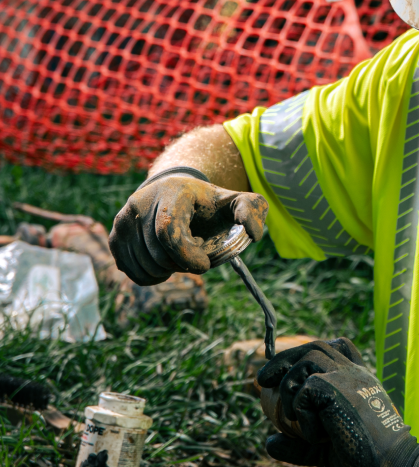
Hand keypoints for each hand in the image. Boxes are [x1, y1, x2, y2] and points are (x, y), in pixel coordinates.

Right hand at [109, 175, 267, 284]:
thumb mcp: (236, 200)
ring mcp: (124, 219)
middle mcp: (140, 202)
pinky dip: (152, 276)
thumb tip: (254, 233)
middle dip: (181, 265)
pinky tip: (165, 262)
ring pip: (143, 264)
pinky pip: (131, 271)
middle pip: (157, 253)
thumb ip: (251, 210)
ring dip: (168, 271)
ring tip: (181, 256)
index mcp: (171, 192)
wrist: (176, 190)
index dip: (186, 255)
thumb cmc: (209, 201)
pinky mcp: (116, 235)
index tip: (205, 266)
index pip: (168, 230)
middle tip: (197, 259)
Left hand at [257, 338, 418, 466]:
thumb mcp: (327, 450)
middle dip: (285, 359)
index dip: (308, 351)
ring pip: (306, 362)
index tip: (286, 367)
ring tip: (291, 419)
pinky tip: (317, 437)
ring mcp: (348, 378)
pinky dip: (300, 414)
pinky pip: (305, 392)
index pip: (338, 346)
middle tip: (262, 380)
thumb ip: (300, 444)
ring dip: (288, 388)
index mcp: (359, 381)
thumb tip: (269, 442)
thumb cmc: (367, 461)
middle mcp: (355, 374)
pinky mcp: (338, 390)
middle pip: (316, 347)